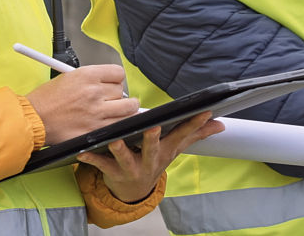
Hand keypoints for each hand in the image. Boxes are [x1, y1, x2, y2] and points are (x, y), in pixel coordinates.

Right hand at [25, 64, 138, 145]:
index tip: (114, 84)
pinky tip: (115, 124)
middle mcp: (94, 92)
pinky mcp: (95, 130)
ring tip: (119, 111)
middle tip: (111, 100)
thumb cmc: (46, 100)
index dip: (116, 79)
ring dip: (126, 110)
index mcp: (87, 75)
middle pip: (122, 91)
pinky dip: (120, 125)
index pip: (118, 73)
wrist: (33, 120)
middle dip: (118, 95)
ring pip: (128, 108)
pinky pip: (120, 126)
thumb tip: (109, 84)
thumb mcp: (68, 77)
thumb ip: (90, 79)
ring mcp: (96, 112)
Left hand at [76, 111, 224, 202]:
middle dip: (152, 139)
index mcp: (165, 151)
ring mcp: (131, 168)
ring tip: (114, 140)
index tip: (204, 111)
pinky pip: (101, 165)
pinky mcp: (113, 173)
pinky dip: (92, 158)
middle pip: (153, 149)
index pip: (183, 136)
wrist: (133, 192)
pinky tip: (83, 151)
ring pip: (125, 158)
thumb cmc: (153, 162)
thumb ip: (195, 135)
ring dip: (119, 149)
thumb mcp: (174, 150)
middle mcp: (150, 161)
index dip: (194, 124)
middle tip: (153, 127)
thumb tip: (220, 125)